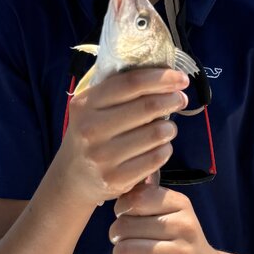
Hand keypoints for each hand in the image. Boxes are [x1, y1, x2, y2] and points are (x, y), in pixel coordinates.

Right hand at [60, 68, 188, 206]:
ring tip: (167, 128)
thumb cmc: (91, 135)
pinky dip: (165, 149)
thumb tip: (162, 74)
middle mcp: (91, 129)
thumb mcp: (92, 108)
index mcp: (86, 104)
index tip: (181, 78)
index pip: (131, 83)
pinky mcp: (116, 179)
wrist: (72, 177)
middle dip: (172, 100)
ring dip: (170, 128)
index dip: (161, 78)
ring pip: (156, 133)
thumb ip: (118, 89)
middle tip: (180, 99)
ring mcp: (103, 156)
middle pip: (148, 107)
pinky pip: (156, 158)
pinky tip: (160, 147)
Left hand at [109, 181, 225, 253]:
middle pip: (124, 226)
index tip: (127, 217)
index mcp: (180, 204)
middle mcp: (184, 227)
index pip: (135, 198)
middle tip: (126, 241)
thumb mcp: (173, 214)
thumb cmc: (180, 242)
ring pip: (125, 251)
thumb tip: (119, 184)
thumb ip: (147, 198)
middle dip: (116, 235)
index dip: (121, 208)